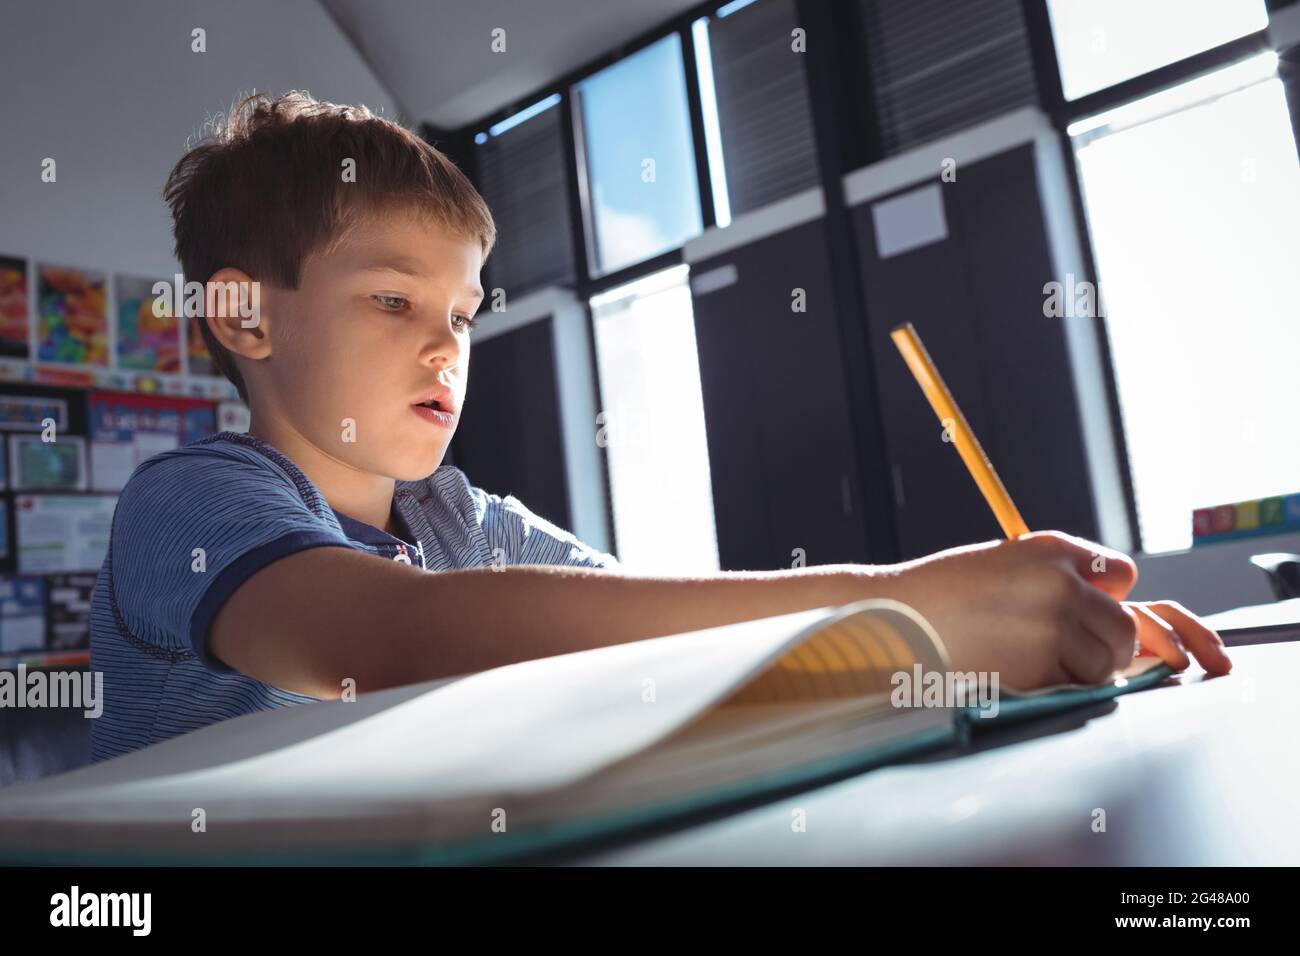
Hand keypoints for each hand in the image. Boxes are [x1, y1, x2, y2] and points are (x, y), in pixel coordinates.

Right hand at [879, 530, 1228, 689]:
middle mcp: (1059, 584)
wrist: (893, 619)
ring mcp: (1052, 628)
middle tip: (1071, 653)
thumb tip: (1120, 607)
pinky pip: (1071, 689)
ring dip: (1080, 671)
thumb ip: (1059, 577)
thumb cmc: (944, 594)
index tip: (1084, 611)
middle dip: (1105, 645)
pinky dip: (1052, 688)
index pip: (1121, 574)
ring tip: (1034, 662)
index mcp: (1052, 550)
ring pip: (1103, 665)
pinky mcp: (1038, 669)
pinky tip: (1016, 672)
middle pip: (1122, 627)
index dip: (1106, 597)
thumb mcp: (1004, 563)